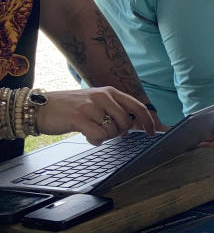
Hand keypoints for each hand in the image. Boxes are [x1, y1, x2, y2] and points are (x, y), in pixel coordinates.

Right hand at [35, 87, 159, 145]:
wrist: (39, 107)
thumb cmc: (71, 108)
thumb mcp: (97, 104)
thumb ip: (117, 112)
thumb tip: (140, 125)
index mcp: (110, 92)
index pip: (138, 106)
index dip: (148, 121)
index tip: (154, 132)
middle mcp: (102, 96)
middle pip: (127, 122)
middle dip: (119, 132)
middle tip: (104, 130)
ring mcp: (91, 106)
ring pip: (113, 131)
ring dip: (105, 136)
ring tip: (92, 130)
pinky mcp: (79, 118)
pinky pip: (99, 136)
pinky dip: (95, 140)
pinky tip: (87, 136)